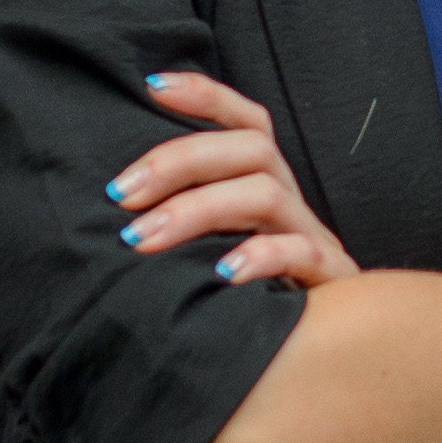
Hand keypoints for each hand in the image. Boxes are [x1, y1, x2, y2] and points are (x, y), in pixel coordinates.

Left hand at [112, 71, 358, 287]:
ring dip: (198, 210)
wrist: (328, 355)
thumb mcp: (214, 248)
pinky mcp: (328, 278)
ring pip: (265, 195)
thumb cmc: (249, 295)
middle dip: (179, 162)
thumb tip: (113, 199)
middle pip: (251, 148)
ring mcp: (312, 237)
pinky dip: (260, 255)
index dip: (206, 96)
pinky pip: (302, 253)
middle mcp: (290, 200)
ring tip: (143, 239)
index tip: (153, 87)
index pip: (247, 121)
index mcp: (265, 183)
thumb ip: (181, 218)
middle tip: (120, 194)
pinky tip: (220, 273)